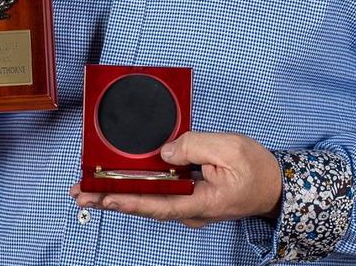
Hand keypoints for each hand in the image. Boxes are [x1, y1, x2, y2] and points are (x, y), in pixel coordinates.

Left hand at [70, 131, 281, 227]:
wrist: (276, 185)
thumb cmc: (256, 169)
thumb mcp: (228, 148)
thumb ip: (194, 146)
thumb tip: (164, 151)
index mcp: (201, 202)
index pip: (158, 204)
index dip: (128, 201)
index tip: (102, 198)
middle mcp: (190, 210)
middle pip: (145, 205)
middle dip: (110, 199)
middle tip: (79, 193)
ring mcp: (189, 205)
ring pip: (149, 199)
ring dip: (118, 192)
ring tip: (88, 188)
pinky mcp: (188, 196)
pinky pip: (159, 192)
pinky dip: (136, 186)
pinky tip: (117, 180)